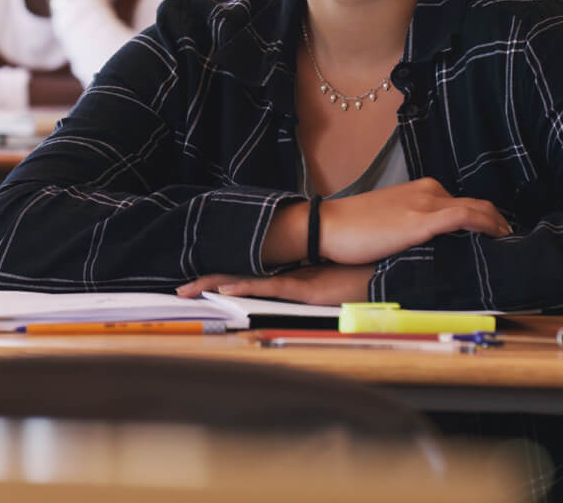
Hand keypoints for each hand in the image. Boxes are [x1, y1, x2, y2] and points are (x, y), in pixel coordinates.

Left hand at [177, 265, 374, 304]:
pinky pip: (270, 287)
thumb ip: (303, 289)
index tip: (193, 285)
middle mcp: (283, 274)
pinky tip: (226, 291)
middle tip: (179, 292)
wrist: (385, 271)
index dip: (217, 279)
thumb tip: (288, 293)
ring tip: (189, 290)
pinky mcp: (305, 287)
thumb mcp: (322, 289)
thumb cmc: (357, 279)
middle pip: (236, 276)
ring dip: (215, 285)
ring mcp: (292, 279)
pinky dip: (247, 288)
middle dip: (206, 282)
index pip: (242, 276)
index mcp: (283, 275)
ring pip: (245, 280)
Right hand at [318, 178, 510, 264]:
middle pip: (476, 203)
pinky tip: (496, 237)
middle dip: (496, 221)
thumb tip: (429, 241)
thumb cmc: (351, 228)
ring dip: (497, 224)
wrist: (327, 226)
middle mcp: (426, 192)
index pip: (462, 201)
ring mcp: (424, 204)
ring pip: (477, 208)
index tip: (493, 235)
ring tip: (505, 243)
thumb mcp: (388, 219)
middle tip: (505, 240)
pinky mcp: (421, 221)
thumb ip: (411, 221)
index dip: (484, 218)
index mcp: (418, 190)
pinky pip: (465, 216)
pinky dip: (486, 224)